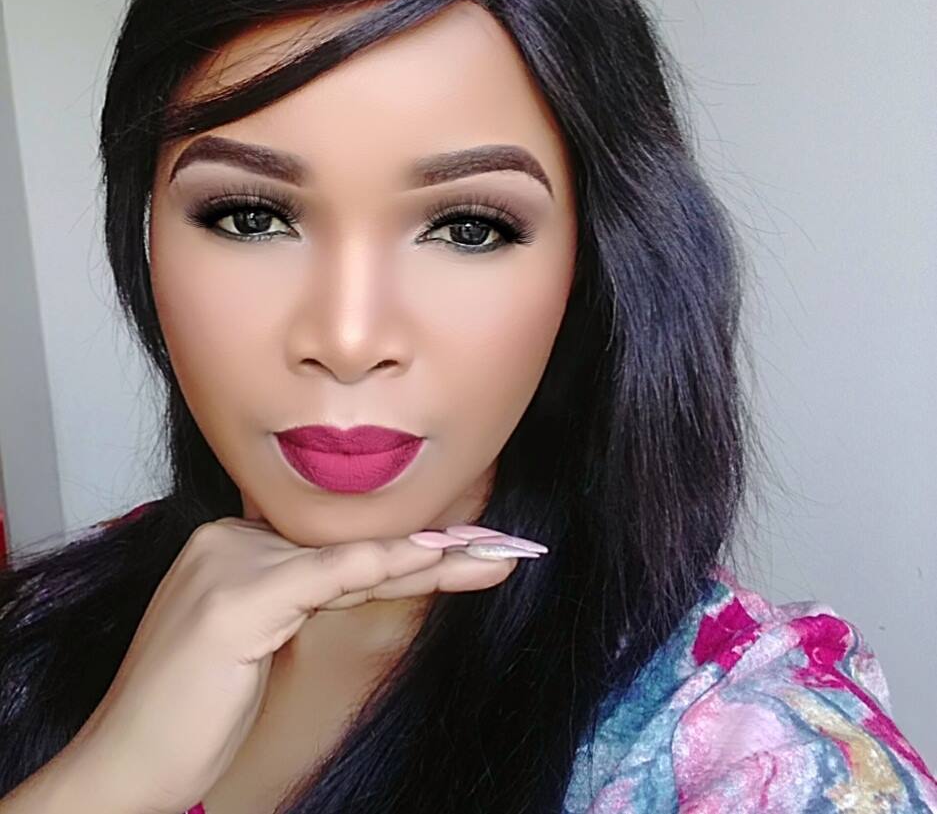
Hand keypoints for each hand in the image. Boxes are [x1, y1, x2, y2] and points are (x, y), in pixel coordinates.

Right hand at [62, 517, 545, 813]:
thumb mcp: (258, 642)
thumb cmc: (189, 717)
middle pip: (350, 549)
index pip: (337, 546)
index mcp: (231, 543)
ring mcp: (228, 563)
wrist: (119, 769)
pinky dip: (385, 566)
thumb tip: (376, 570)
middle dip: (432, 551)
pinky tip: (439, 556)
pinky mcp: (235, 599)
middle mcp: (228, 539)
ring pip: (351, 560)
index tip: (470, 547)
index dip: (406, 549)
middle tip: (503, 547)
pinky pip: (325, 577)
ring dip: (433, 560)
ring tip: (498, 556)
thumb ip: (305, 596)